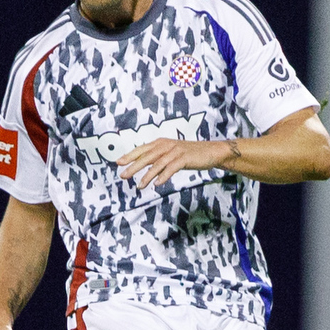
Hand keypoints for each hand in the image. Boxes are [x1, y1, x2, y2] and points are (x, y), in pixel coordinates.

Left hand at [115, 138, 232, 189]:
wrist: (211, 152)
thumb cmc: (189, 154)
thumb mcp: (170, 153)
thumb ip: (157, 157)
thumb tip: (141, 165)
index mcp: (161, 142)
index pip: (142, 149)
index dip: (129, 155)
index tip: (118, 163)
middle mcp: (166, 145)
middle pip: (146, 156)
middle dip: (133, 166)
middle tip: (123, 176)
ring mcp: (175, 151)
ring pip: (157, 163)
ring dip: (147, 176)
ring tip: (139, 186)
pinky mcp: (184, 158)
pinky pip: (171, 168)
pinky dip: (163, 176)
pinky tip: (157, 184)